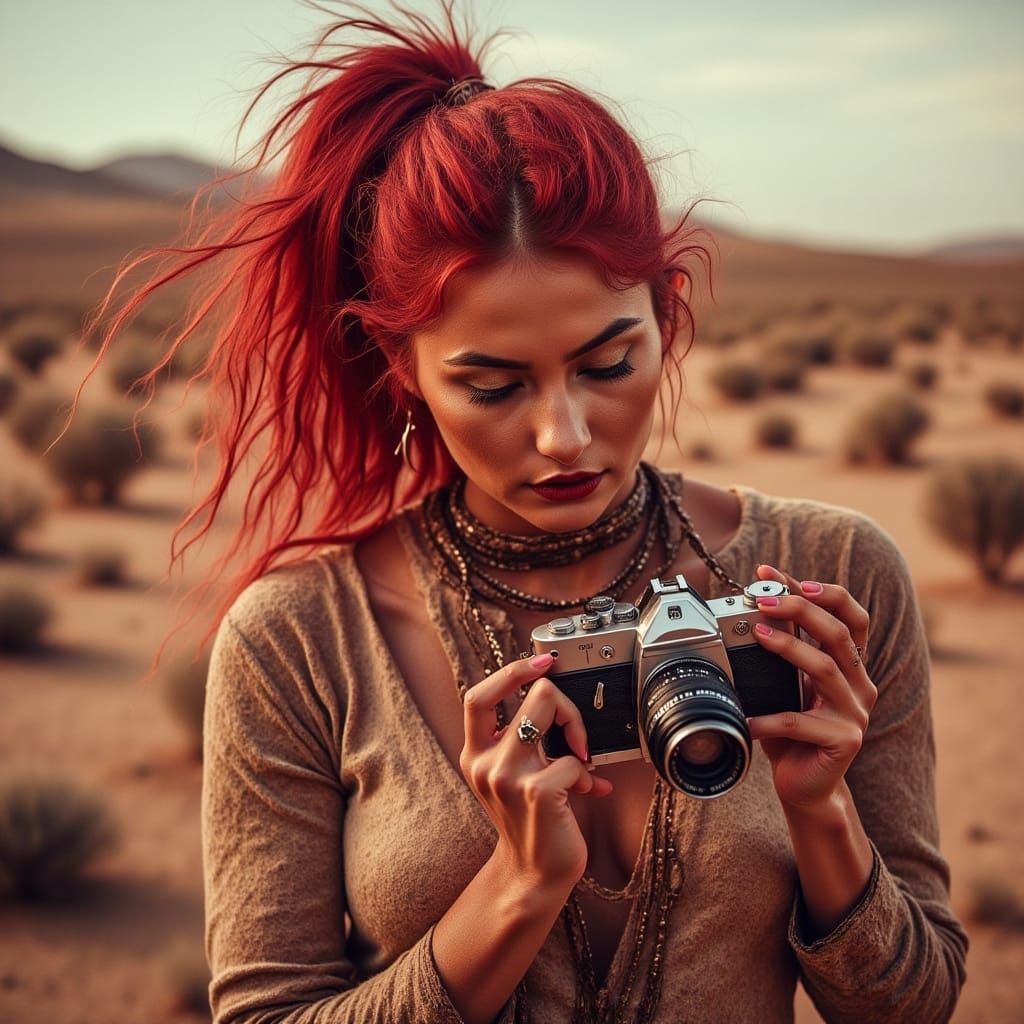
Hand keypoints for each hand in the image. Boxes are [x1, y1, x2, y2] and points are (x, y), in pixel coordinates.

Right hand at [459, 653, 613, 890]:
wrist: (533, 875)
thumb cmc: (530, 820)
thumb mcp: (512, 776)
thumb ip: (522, 740)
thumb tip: (555, 694)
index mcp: (475, 754)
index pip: (477, 696)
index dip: (511, 671)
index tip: (542, 663)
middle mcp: (485, 763)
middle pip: (532, 693)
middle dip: (565, 704)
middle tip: (574, 732)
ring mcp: (508, 777)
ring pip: (550, 710)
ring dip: (577, 731)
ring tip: (580, 759)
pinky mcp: (537, 792)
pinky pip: (573, 759)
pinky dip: (586, 774)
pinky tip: (585, 791)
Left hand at [745, 564, 876, 811]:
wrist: (805, 786)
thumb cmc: (792, 731)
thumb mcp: (786, 682)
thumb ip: (784, 644)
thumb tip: (761, 598)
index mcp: (851, 666)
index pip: (852, 617)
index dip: (823, 592)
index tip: (778, 576)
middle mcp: (860, 685)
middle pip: (839, 634)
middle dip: (802, 609)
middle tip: (765, 600)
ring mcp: (855, 713)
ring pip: (825, 668)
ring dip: (788, 647)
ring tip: (756, 635)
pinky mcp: (844, 741)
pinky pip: (802, 721)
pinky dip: (770, 718)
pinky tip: (749, 719)